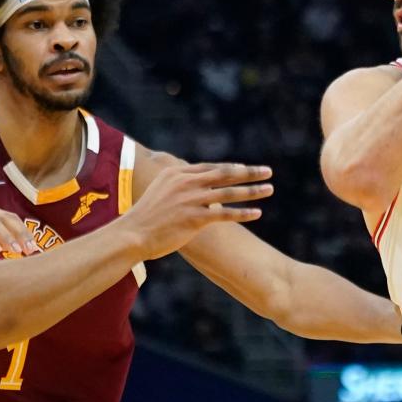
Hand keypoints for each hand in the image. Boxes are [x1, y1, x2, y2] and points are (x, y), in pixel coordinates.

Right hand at [122, 162, 272, 259]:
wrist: (132, 234)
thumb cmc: (145, 217)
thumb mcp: (159, 192)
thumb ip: (177, 185)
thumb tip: (192, 185)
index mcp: (177, 173)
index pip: (211, 167)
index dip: (232, 168)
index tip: (247, 169)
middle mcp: (186, 182)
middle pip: (225, 174)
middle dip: (249, 173)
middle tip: (268, 171)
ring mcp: (191, 199)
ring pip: (229, 192)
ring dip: (252, 191)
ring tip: (269, 189)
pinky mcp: (194, 218)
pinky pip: (225, 214)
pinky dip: (243, 212)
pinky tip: (257, 213)